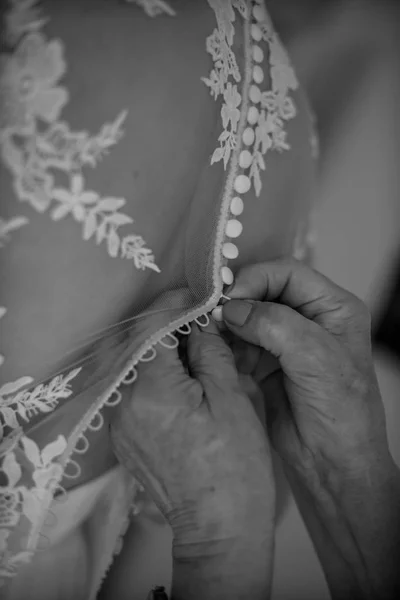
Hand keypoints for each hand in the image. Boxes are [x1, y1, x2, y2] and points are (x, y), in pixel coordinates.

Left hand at [110, 321, 273, 545]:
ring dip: (158, 348)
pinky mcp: (122, 436)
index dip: (175, 303)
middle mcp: (123, 401)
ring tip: (192, 350)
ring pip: (132, 364)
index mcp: (151, 389)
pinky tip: (179, 380)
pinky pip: (131, 389)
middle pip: (136, 341)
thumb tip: (200, 320)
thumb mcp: (232, 398)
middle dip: (164, 324)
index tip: (198, 295)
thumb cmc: (235, 466)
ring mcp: (118, 421)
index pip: (153, 325)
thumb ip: (210, 351)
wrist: (219, 529)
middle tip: (197, 321)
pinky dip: (151, 374)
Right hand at [222, 258, 391, 485]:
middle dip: (238, 301)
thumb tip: (231, 307)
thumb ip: (274, 324)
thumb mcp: (315, 359)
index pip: (288, 273)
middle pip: (264, 291)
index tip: (228, 297)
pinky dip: (226, 344)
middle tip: (212, 314)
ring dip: (228, 323)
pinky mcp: (266, 361)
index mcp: (333, 308)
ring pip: (247, 316)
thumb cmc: (341, 412)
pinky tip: (218, 353)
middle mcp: (310, 318)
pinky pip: (239, 341)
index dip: (256, 278)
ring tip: (212, 335)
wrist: (332, 465)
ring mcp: (286, 340)